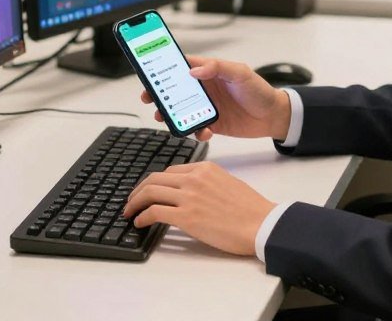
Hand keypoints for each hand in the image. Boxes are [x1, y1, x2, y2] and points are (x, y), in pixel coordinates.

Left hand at [123, 161, 275, 255]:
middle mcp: (194, 179)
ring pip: (151, 192)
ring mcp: (189, 197)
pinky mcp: (187, 217)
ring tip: (129, 212)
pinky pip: (155, 212)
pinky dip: (142, 216)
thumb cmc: (250, 208)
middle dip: (138, 190)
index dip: (154, 182)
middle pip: (155, 179)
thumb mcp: (227, 182)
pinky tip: (139, 223)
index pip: (170, 171)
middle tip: (130, 201)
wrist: (261, 223)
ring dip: (135, 203)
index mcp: (204, 168)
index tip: (147, 191)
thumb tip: (189, 192)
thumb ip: (206, 182)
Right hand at [142, 55, 291, 141]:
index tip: (150, 72)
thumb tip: (194, 70)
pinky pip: (196, 128)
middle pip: (175, 89)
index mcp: (209, 72)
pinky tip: (204, 131)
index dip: (164, 67)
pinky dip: (195, 131)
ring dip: (171, 114)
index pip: (182, 66)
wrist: (273, 116)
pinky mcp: (212, 124)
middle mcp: (204, 89)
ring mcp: (206, 107)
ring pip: (180, 110)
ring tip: (164, 117)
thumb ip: (218, 68)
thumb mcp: (241, 73)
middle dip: (159, 93)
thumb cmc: (259, 90)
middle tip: (149, 98)